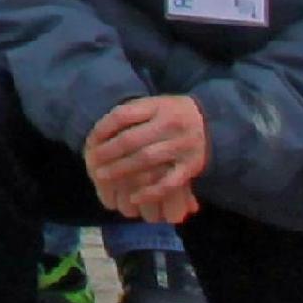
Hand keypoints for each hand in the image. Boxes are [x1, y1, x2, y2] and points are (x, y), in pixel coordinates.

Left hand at [83, 92, 212, 224]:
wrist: (211, 121)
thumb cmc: (172, 114)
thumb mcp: (154, 105)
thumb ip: (131, 115)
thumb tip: (98, 135)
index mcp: (158, 106)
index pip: (123, 115)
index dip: (103, 127)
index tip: (90, 139)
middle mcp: (170, 124)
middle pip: (132, 139)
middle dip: (108, 152)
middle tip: (92, 161)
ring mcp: (182, 146)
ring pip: (147, 159)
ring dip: (121, 169)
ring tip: (102, 175)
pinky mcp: (191, 166)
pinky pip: (169, 182)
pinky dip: (151, 191)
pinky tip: (134, 197)